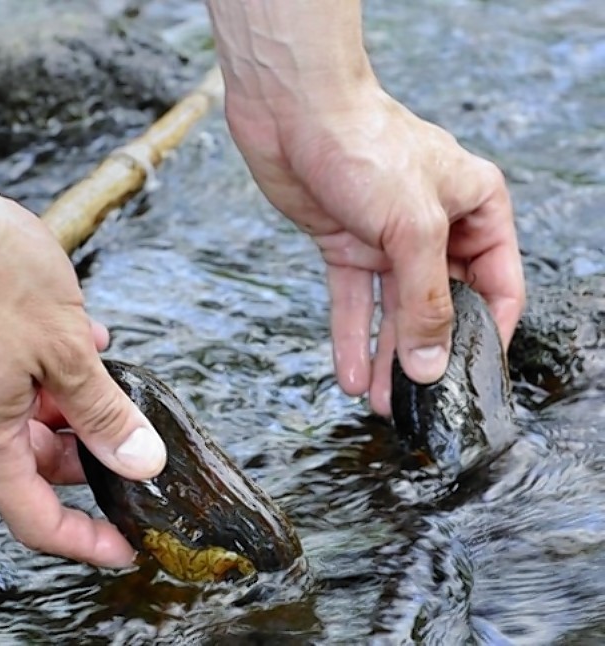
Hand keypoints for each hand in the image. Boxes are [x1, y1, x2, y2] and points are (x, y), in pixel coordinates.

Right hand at [0, 185, 165, 566]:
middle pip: (34, 467)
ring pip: (26, 421)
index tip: (126, 545)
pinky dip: (50, 373)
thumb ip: (104, 411)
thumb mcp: (65, 348)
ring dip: (73, 406)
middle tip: (134, 434)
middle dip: (88, 456)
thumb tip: (140, 462)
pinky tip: (83, 338)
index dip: (85, 541)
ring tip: (111, 372)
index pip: (36, 519)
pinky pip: (11, 383)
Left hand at [224, 85, 524, 414]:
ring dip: (387, 356)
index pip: (498, 284)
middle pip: (442, 303)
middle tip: (418, 402)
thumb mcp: (412, 227)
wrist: (292, 112)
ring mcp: (388, 238)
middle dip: (427, 354)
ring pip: (395, 310)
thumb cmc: (365, 146)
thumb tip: (431, 362)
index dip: (488, 333)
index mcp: (476, 208)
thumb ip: (425, 299)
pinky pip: (354, 301)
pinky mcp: (345, 244)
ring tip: (382, 403)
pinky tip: (349, 375)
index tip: (473, 378)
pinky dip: (352, 337)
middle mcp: (436, 226)